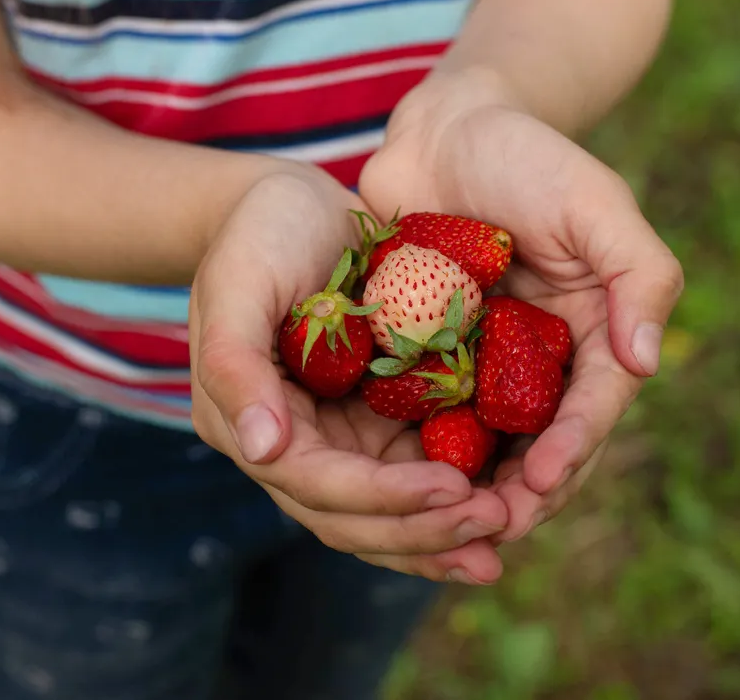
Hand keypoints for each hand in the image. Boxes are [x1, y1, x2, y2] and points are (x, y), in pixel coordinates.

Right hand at [189, 169, 508, 582]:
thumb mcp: (240, 282)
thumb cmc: (261, 232)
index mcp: (246, 423)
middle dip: (423, 530)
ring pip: (386, 514)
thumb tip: (261, 448)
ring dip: (442, 534)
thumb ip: (235, 363)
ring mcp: (335, 439)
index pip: (316, 483)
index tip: (451, 488)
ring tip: (504, 532)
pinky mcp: (373, 422)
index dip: (383, 496)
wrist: (292, 204)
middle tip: (495, 524)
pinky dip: (450, 500)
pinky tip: (501, 506)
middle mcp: (289, 447)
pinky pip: (412, 476)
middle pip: (354, 518)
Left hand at [359, 69, 683, 541]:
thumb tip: (649, 362)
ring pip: (483, 445)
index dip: (572, 448)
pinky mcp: (427, 358)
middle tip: (489, 527)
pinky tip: (391, 481)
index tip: (540, 480)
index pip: (593, 405)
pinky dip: (419, 453)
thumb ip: (637, 274)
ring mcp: (482, 363)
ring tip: (443, 522)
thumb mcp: (597, 202)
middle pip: (540, 442)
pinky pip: (426, 415)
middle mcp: (541, 359)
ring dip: (469, 489)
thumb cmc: (527, 155)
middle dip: (523, 491)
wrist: (442, 128)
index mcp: (593, 332)